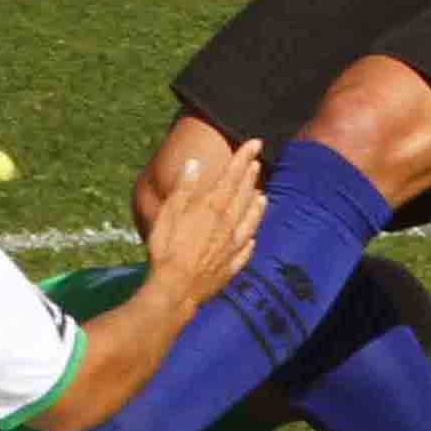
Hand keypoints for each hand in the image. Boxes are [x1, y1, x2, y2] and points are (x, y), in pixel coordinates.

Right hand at [137, 131, 269, 308]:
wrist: (175, 288)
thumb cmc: (167, 249)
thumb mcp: (169, 213)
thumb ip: (184, 188)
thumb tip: (195, 163)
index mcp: (212, 208)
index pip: (232, 176)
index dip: (243, 158)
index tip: (255, 143)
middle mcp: (227, 225)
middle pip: (243, 196)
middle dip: (251, 177)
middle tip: (258, 162)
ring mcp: (231, 247)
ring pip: (250, 222)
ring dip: (257, 207)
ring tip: (263, 196)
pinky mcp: (230, 267)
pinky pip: (245, 251)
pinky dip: (250, 241)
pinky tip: (252, 239)